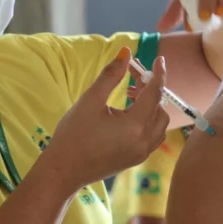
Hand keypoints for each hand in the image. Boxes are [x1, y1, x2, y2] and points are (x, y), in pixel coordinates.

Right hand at [44, 47, 169, 193]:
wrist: (63, 171)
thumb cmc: (73, 134)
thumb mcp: (90, 100)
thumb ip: (111, 75)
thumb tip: (126, 52)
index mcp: (135, 126)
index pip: (155, 93)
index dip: (158, 74)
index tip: (159, 59)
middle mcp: (144, 141)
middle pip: (159, 107)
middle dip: (150, 89)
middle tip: (132, 77)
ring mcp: (142, 153)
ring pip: (159, 123)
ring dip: (151, 105)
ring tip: (129, 94)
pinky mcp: (136, 158)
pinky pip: (153, 135)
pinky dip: (148, 120)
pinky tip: (128, 113)